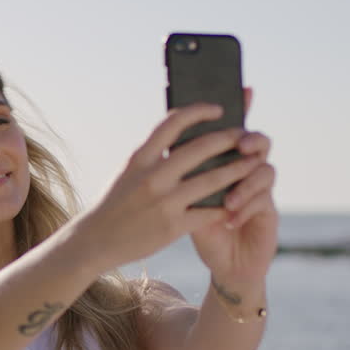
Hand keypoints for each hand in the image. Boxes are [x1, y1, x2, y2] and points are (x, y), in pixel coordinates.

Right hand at [78, 102, 245, 270]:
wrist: (97, 240)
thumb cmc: (116, 203)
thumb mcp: (129, 172)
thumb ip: (153, 155)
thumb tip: (183, 134)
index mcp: (140, 157)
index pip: (174, 122)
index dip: (199, 111)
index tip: (218, 109)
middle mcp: (153, 176)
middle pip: (201, 148)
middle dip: (229, 139)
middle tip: (245, 136)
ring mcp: (164, 202)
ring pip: (212, 180)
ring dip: (237, 170)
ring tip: (252, 164)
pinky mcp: (173, 226)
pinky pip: (209, 211)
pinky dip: (226, 205)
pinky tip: (239, 200)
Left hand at [188, 86, 278, 284]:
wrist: (221, 264)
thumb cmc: (199, 228)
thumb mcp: (183, 198)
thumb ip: (182, 171)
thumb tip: (168, 142)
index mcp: (224, 161)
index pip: (235, 127)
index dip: (243, 107)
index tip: (244, 89)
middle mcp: (246, 170)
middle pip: (257, 142)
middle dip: (249, 140)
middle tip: (239, 145)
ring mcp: (260, 190)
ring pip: (265, 170)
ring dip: (245, 183)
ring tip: (228, 200)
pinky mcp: (269, 212)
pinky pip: (264, 202)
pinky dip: (245, 208)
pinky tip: (229, 219)